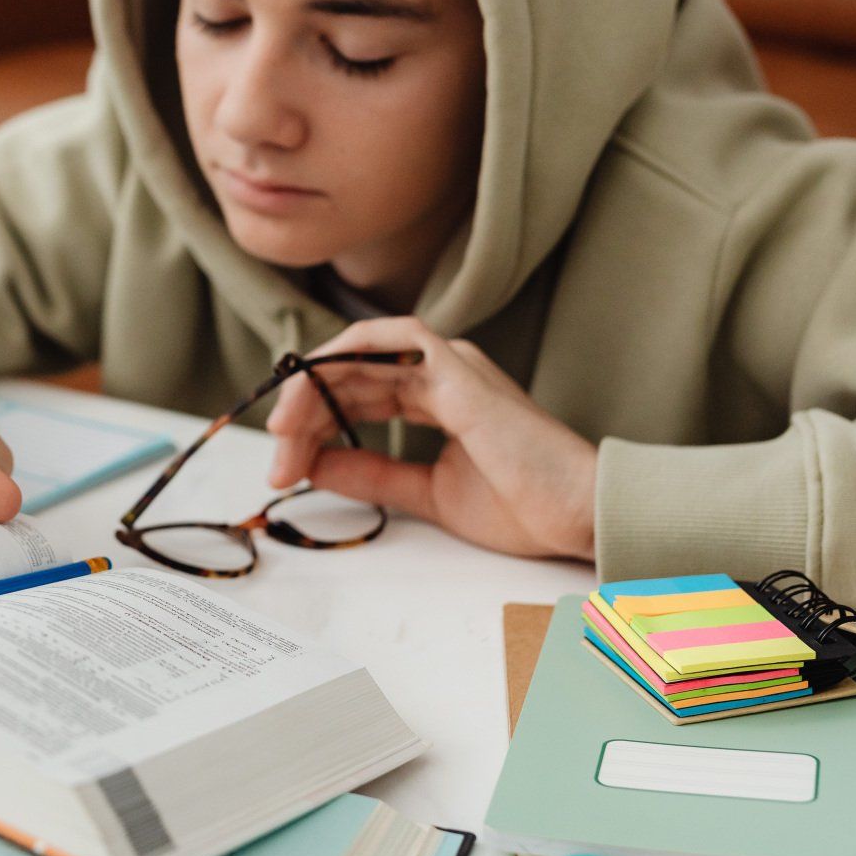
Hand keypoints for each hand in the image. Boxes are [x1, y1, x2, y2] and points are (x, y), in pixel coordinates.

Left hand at [265, 317, 596, 561]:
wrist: (580, 515)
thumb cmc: (525, 507)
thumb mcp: (427, 493)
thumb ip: (373, 475)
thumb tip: (314, 465)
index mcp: (442, 395)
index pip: (360, 395)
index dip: (317, 424)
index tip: (286, 465)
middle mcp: (445, 372)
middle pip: (351, 375)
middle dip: (304, 414)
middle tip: (275, 459)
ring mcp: (452, 365)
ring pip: (359, 357)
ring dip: (312, 392)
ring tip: (283, 434)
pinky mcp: (458, 371)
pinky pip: (388, 340)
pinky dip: (343, 355)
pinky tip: (311, 385)